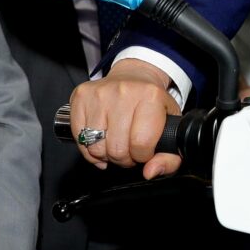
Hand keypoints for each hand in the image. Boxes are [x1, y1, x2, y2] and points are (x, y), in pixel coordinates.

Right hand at [68, 61, 180, 177]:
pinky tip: (100, 139)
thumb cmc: (152, 105)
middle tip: (129, 149)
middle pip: (117, 149)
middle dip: (124, 158)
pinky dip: (88, 147)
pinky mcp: (81, 96)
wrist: (134, 76)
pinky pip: (79, 137)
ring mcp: (99, 93)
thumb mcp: (171, 129)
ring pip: (95, 147)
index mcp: (151, 96)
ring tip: (115, 143)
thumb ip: (169, 158)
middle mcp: (124, 91)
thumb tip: (150, 172)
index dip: (142, 156)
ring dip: (105, 153)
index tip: (144, 150)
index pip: (141, 144)